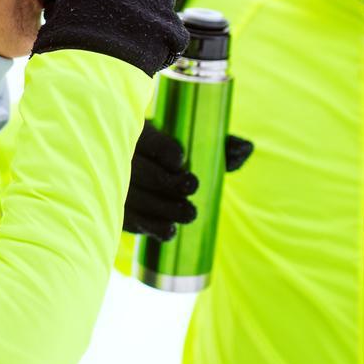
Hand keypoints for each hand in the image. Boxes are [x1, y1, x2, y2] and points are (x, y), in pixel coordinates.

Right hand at [124, 121, 253, 239]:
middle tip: (192, 186)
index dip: (164, 150)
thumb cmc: (176, 156)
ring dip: (164, 208)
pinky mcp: (118, 209)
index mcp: (141, 132)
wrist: (145, 171)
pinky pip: (130, 221)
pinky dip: (151, 227)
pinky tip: (170, 231)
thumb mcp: (196, 146)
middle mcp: (123, 158)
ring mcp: (117, 184)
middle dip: (168, 182)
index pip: (149, 140)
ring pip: (136, 198)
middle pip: (143, 171)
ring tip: (190, 213)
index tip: (180, 160)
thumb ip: (221, 146)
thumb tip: (246, 148)